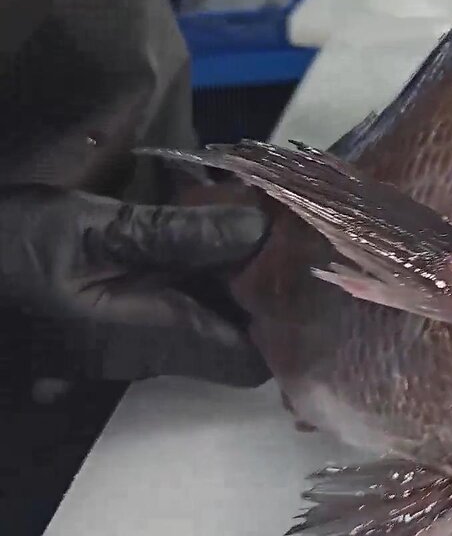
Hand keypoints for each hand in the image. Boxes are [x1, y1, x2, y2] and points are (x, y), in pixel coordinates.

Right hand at [0, 184, 270, 385]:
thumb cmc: (8, 258)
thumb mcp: (91, 233)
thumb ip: (177, 235)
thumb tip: (258, 228)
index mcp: (157, 336)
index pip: (253, 359)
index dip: (289, 321)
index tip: (308, 263)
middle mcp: (152, 346)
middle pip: (237, 330)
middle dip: (268, 282)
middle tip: (292, 220)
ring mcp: (131, 331)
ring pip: (207, 308)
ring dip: (235, 266)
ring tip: (262, 208)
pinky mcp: (112, 312)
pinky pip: (176, 293)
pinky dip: (200, 261)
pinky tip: (212, 215)